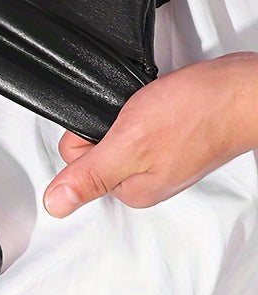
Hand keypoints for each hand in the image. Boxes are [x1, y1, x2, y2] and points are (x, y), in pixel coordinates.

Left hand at [43, 53, 257, 216]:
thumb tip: (55, 203)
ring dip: (123, 116)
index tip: (110, 128)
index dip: (85, 136)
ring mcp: (159, 159)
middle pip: (93, 147)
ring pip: (113, 134)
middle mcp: (145, 180)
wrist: (241, 90)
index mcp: (132, 190)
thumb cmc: (196, 113)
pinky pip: (136, 124)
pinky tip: (158, 105)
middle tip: (132, 116)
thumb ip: (89, 175)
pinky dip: (140, 110)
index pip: (75, 162)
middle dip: (104, 126)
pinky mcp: (170, 138)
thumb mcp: (128, 144)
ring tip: (149, 109)